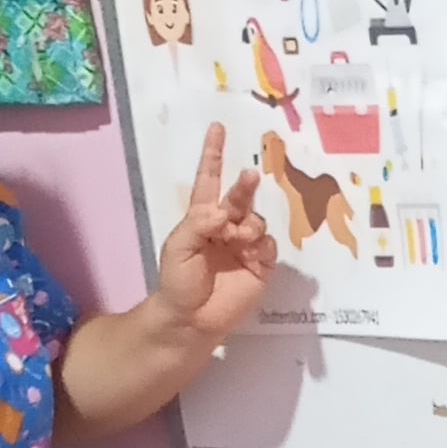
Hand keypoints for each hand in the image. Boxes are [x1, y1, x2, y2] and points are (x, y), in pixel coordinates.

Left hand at [155, 125, 276, 344]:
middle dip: (245, 186)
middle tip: (250, 178)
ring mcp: (245, 245)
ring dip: (249, 224)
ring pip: (257, 220)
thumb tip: (224, 211)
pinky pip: (268, 245)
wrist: (191, 319)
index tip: (218, 128)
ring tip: (238, 238)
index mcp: (202, 217)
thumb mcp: (179, 247)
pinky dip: (261, 245)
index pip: (210, 180)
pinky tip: (251, 253)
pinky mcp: (261, 265)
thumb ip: (199, 223)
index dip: (214, 155)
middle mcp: (226, 226)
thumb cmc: (178, 281)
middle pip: (240, 197)